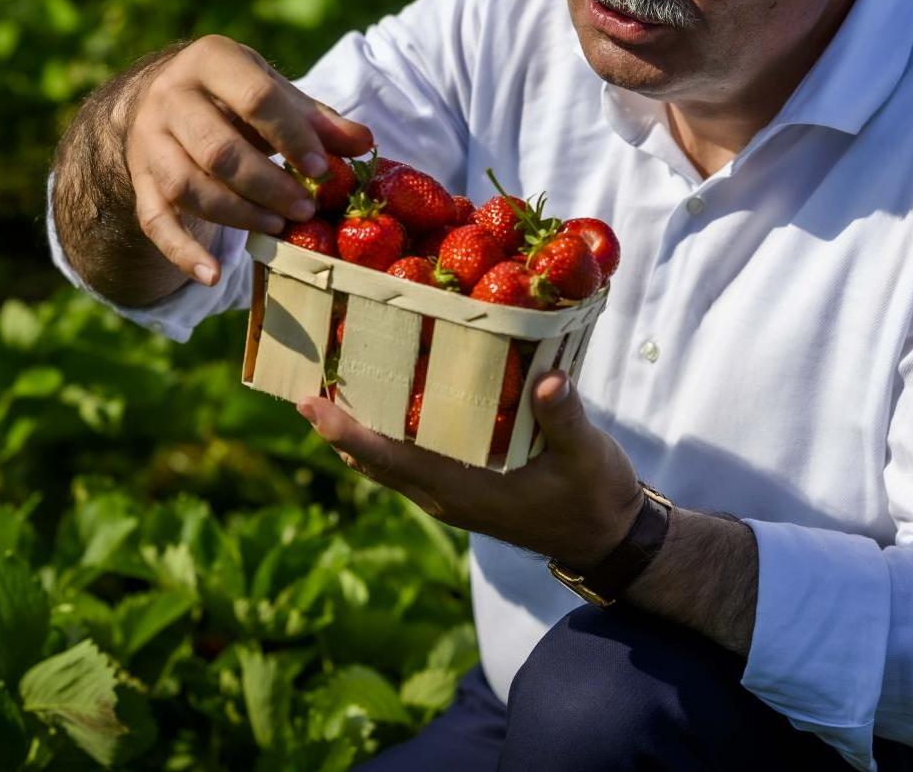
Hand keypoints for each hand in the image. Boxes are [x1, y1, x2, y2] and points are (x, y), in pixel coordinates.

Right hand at [124, 35, 371, 284]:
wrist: (163, 96)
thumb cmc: (234, 95)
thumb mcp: (274, 91)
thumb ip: (317, 119)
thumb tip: (365, 144)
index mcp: (211, 62)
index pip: (254, 99)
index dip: (292, 136)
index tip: (322, 170)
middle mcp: (170, 97)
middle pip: (217, 151)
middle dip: (266, 185)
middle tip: (305, 208)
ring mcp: (148, 141)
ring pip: (186, 187)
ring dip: (236, 214)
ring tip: (277, 227)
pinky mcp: (140, 179)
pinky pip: (154, 221)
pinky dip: (182, 252)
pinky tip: (213, 276)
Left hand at [297, 370, 644, 571]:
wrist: (605, 537)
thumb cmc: (594, 497)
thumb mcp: (587, 455)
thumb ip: (563, 417)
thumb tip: (547, 379)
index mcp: (461, 489)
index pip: (389, 458)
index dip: (346, 433)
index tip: (310, 405)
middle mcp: (443, 494)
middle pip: (372, 460)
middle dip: (336, 425)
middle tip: (307, 375)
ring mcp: (448, 494)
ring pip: (386, 462)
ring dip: (357, 429)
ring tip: (333, 381)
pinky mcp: (459, 488)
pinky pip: (407, 460)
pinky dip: (386, 433)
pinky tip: (388, 399)